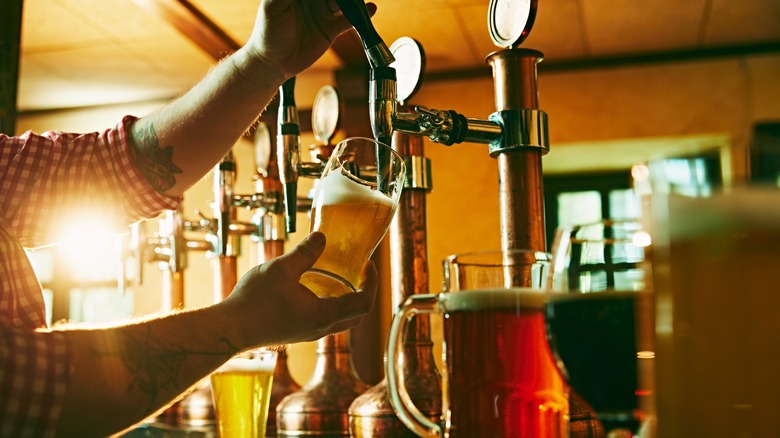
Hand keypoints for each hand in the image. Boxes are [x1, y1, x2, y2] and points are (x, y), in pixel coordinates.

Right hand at [221, 231, 377, 346]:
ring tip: (338, 277)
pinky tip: (313, 288)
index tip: (368, 264)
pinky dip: (329, 305)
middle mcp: (320, 328)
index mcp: (324, 315)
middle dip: (364, 293)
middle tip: (360, 272)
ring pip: (340, 321)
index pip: (364, 303)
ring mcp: (307, 333)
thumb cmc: (254, 301)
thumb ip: (304, 253)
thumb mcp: (282, 268)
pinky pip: (323, 321)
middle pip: (356, 316)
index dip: (371, 283)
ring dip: (347, 301)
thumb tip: (321, 237)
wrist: (228, 329)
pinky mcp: (295, 332)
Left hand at [245, 0, 376, 77]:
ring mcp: (323, 13)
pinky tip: (370, 9)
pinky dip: (361, 15)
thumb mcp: (274, 6)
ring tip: (358, 1)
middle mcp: (312, 0)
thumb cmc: (268, 32)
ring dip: (353, 1)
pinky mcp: (331, 29)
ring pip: (343, 2)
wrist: (273, 62)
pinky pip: (349, 20)